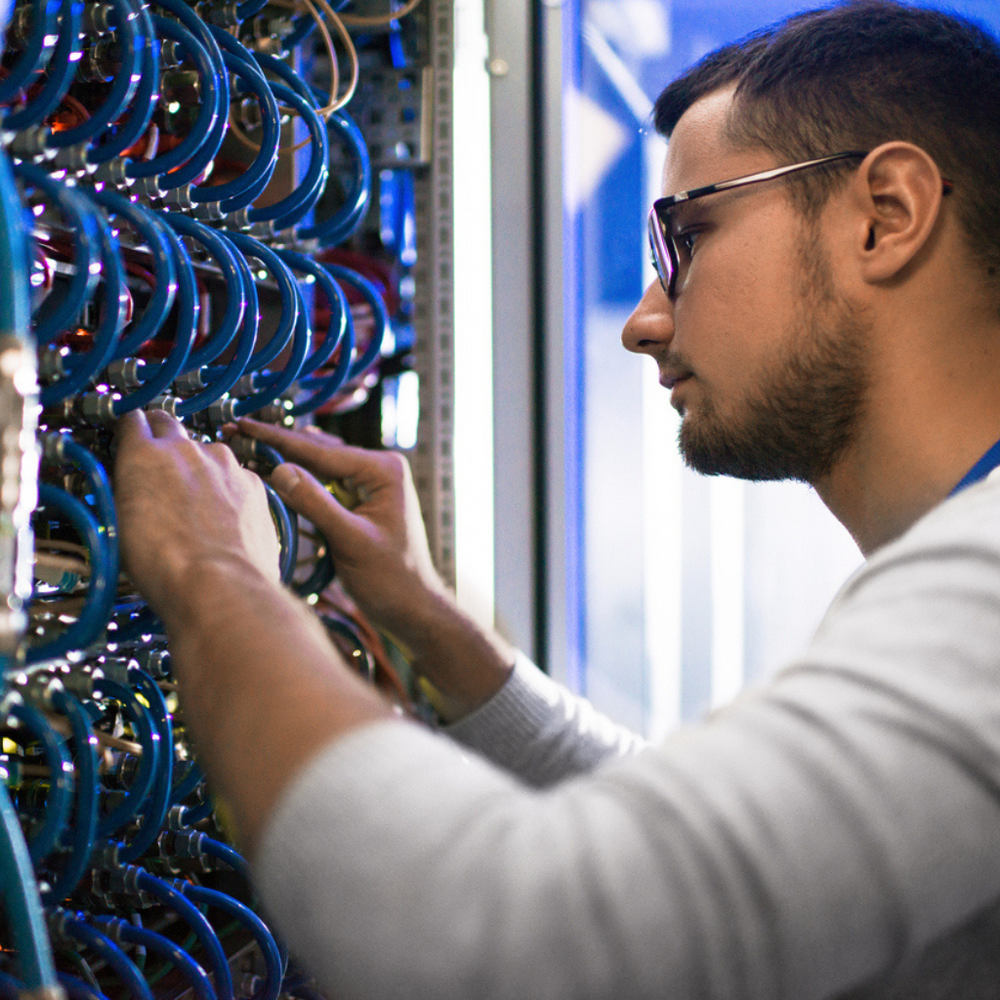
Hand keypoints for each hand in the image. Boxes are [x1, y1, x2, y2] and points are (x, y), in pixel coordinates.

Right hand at [114, 411, 280, 615]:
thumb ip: (128, 492)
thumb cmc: (164, 564)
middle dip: (162, 436)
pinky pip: (236, 477)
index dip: (130, 428)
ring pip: (207, 453)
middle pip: (170, 425)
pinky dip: (229, 489)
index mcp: (145, 455)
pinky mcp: (253, 484)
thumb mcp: (120, 526)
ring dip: (200, 468)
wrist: (218, 584)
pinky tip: (226, 517)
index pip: (132, 420)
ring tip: (196, 504)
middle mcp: (186, 450)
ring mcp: (225, 464)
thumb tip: (130, 488)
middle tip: (158, 459)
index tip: (129, 436)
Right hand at [231, 418, 448, 649]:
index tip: (244, 424)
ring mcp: (370, 485)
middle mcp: (379, 469)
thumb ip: (315, 504)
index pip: (321, 451)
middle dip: (277, 446)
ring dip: (285, 462)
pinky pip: (324, 486)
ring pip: (318, 467)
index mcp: (384, 470)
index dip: (278, 439)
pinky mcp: (360, 502)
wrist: (412, 608)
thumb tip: (279, 470)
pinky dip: (299, 484)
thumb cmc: (392, 578)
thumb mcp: (350, 540)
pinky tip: (273, 475)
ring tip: (247, 448)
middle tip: (237, 431)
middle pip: (318, 453)